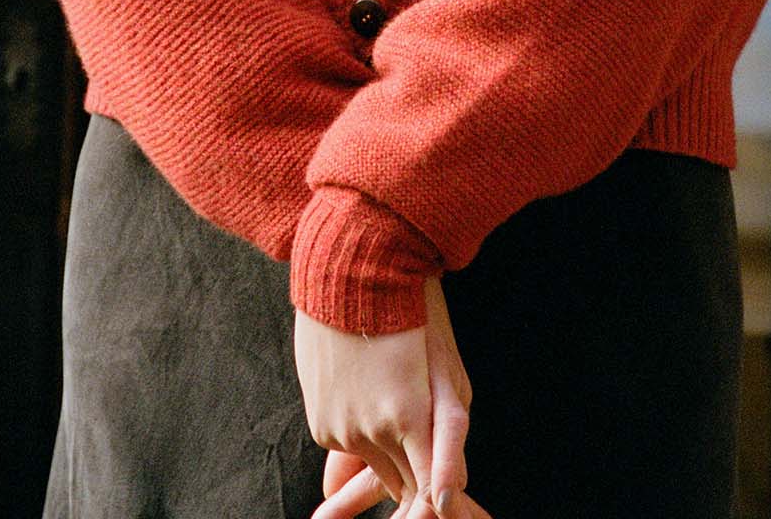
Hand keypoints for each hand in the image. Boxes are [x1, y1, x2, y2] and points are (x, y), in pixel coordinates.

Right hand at [297, 275, 475, 516]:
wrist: (352, 275)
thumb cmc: (412, 315)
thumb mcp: (444, 371)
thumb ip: (449, 434)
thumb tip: (448, 490)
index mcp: (408, 418)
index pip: (429, 487)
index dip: (439, 495)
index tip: (446, 503)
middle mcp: (371, 432)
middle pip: (404, 482)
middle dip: (417, 472)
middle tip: (426, 445)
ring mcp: (341, 429)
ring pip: (376, 468)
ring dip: (390, 453)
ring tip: (397, 407)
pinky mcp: (321, 426)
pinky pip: (350, 448)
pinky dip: (363, 436)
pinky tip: (370, 396)